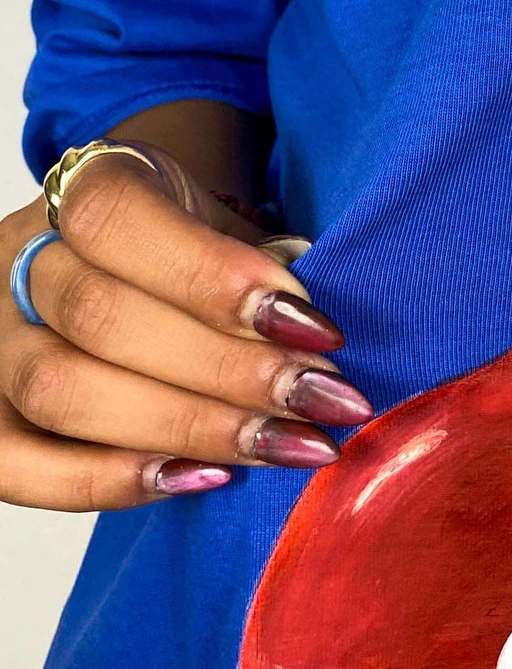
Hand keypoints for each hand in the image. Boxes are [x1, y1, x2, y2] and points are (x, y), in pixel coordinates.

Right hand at [0, 145, 371, 510]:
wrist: (129, 261)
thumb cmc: (189, 244)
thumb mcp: (227, 222)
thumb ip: (259, 265)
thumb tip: (308, 336)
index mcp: (85, 185)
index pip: (121, 222)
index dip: (218, 280)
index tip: (316, 328)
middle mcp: (19, 258)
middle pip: (101, 319)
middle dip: (229, 372)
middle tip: (323, 402)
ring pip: (59, 393)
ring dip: (188, 430)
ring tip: (286, 445)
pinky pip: (16, 466)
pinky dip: (109, 483)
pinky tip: (204, 480)